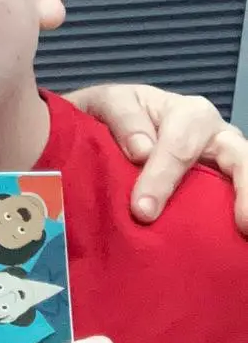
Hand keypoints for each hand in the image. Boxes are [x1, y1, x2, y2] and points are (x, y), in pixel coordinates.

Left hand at [67, 83, 247, 232]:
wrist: (110, 127)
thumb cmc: (115, 113)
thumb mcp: (108, 101)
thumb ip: (124, 118)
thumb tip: (143, 151)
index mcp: (190, 115)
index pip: (181, 148)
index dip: (162, 179)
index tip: (141, 210)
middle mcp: (216, 140)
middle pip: (240, 161)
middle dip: (244, 191)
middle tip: (243, 225)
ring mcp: (221, 168)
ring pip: (241, 179)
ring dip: (244, 204)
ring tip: (244, 233)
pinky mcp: (217, 191)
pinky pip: (229, 203)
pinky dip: (230, 219)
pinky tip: (231, 241)